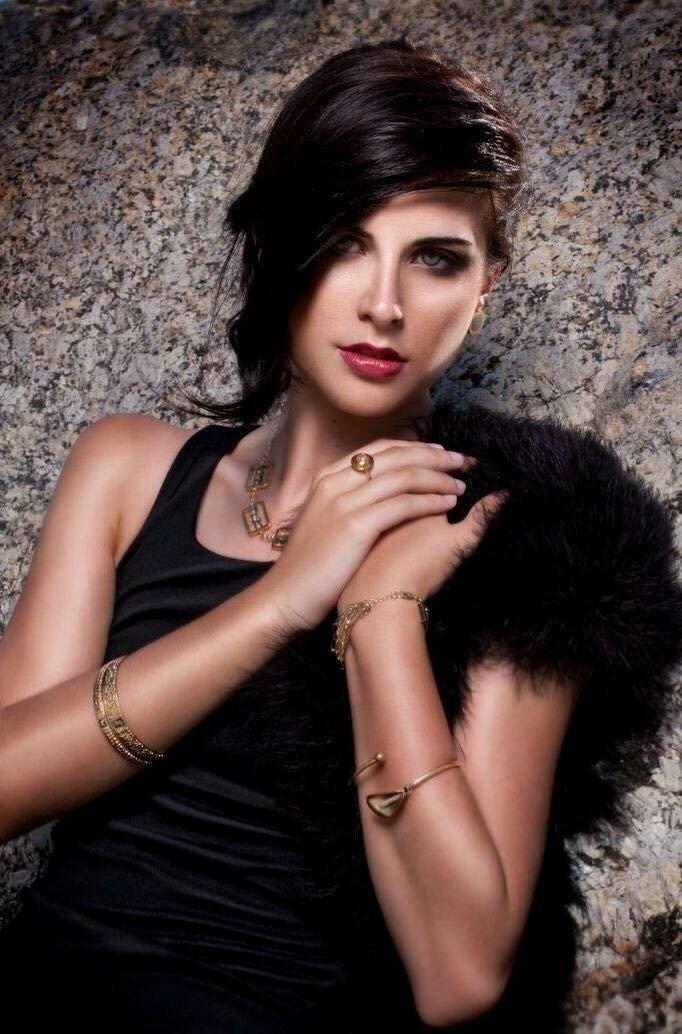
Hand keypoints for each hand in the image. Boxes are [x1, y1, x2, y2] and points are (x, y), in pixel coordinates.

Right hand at [258, 439, 478, 633]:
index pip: (379, 449)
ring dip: (438, 478)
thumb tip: (381, 494)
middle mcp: (335, 482)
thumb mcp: (325, 521)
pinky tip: (448, 504)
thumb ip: (349, 501)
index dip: (415, 447)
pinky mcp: (355, 526)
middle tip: (462, 462)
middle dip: (434, 457)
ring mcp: (344, 502)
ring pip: (403, 476)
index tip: (440, 453)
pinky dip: (430, 501)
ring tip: (461, 484)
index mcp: (327, 477)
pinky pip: (403, 504)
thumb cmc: (310, 566)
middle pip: (396, 457)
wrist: (286, 596)